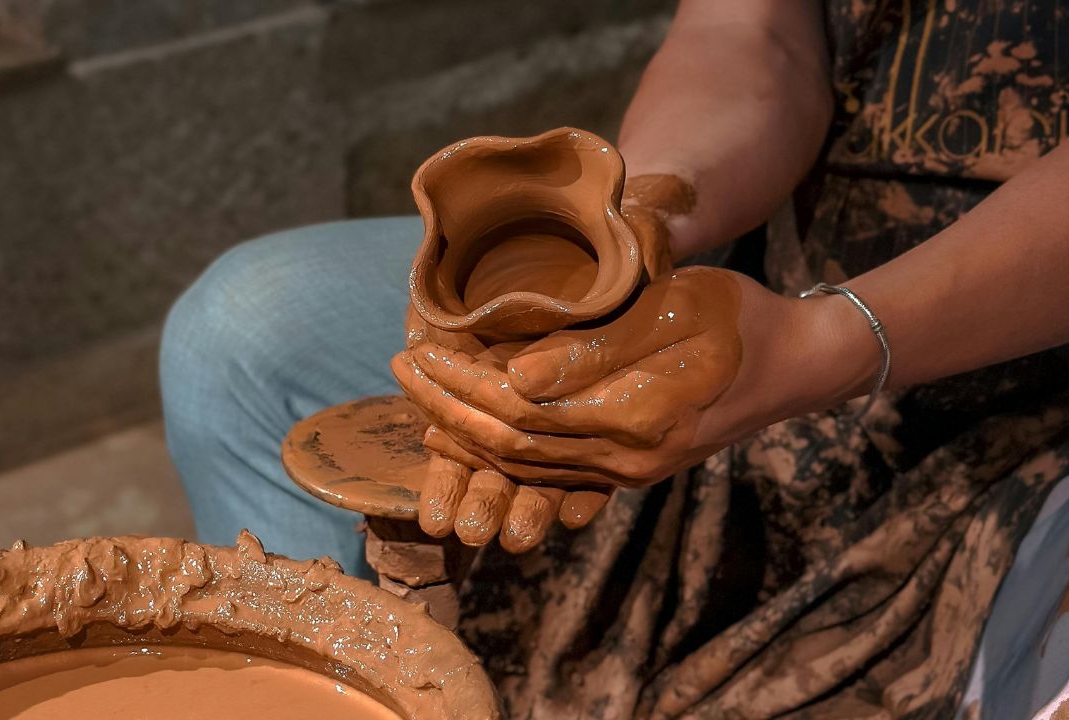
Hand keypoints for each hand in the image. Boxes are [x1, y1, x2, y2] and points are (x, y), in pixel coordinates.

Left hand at [396, 173, 704, 551]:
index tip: (414, 348)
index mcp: (631, 418)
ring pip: (521, 464)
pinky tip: (467, 432)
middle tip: (397, 368)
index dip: (458, 381)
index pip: (516, 408)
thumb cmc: (735, 317)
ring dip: (462, 433)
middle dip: (443, 407)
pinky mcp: (625, 468)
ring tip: (417, 398)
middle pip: (508, 443)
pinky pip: (546, 469)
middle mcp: (622, 458)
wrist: (793, 364)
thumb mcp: (672, 311)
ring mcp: (624, 470)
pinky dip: (498, 451)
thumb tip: (515, 379)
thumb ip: (595, 351)